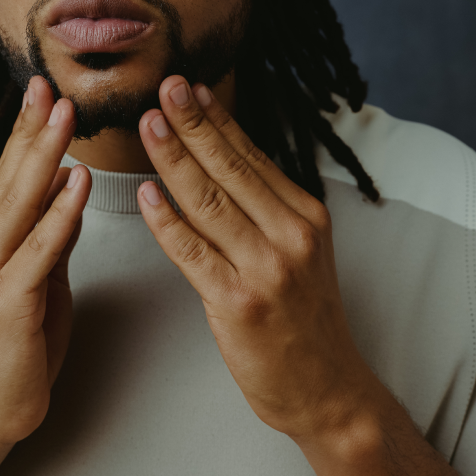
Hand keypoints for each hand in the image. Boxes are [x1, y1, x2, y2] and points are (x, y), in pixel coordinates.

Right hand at [0, 75, 91, 449]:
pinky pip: (38, 249)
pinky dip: (58, 212)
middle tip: (52, 86)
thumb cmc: (17, 344)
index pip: (6, 175)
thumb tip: (65, 187)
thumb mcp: (39, 277)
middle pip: (9, 178)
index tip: (43, 92)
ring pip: (19, 204)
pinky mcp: (7, 302)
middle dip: (33, 129)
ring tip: (65, 115)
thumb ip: (49, 233)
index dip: (25, 132)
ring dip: (44, 156)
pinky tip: (74, 182)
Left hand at [136, 75, 376, 442]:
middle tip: (165, 87)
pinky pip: (194, 253)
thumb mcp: (302, 254)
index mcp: (307, 217)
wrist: (327, 388)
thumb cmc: (306, 321)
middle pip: (231, 169)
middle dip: (193, 124)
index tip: (192, 87)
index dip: (218, 120)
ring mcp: (267, 269)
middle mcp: (292, 236)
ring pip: (209, 202)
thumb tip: (226, 163)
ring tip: (148, 125)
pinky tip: (148, 195)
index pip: (254, 157)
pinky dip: (167, 222)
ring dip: (174, 159)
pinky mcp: (239, 303)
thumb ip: (268, 211)